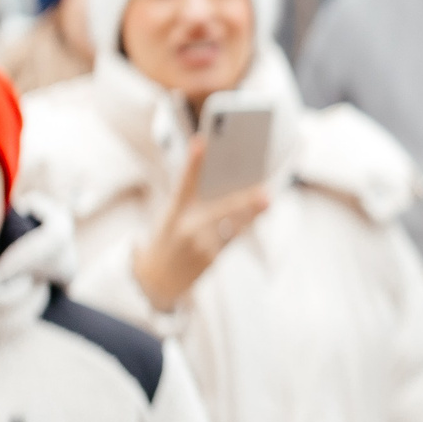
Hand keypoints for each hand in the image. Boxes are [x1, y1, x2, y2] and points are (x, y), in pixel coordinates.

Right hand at [132, 139, 269, 311]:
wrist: (155, 279)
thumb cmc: (167, 240)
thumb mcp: (172, 216)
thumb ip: (195, 201)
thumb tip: (226, 184)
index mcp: (174, 210)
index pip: (185, 181)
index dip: (193, 161)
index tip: (201, 143)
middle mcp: (186, 226)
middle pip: (221, 208)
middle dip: (245, 202)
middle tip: (265, 193)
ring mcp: (200, 244)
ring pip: (233, 225)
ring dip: (252, 214)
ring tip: (266, 200)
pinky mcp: (210, 258)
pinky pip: (233, 238)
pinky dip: (244, 227)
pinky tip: (256, 217)